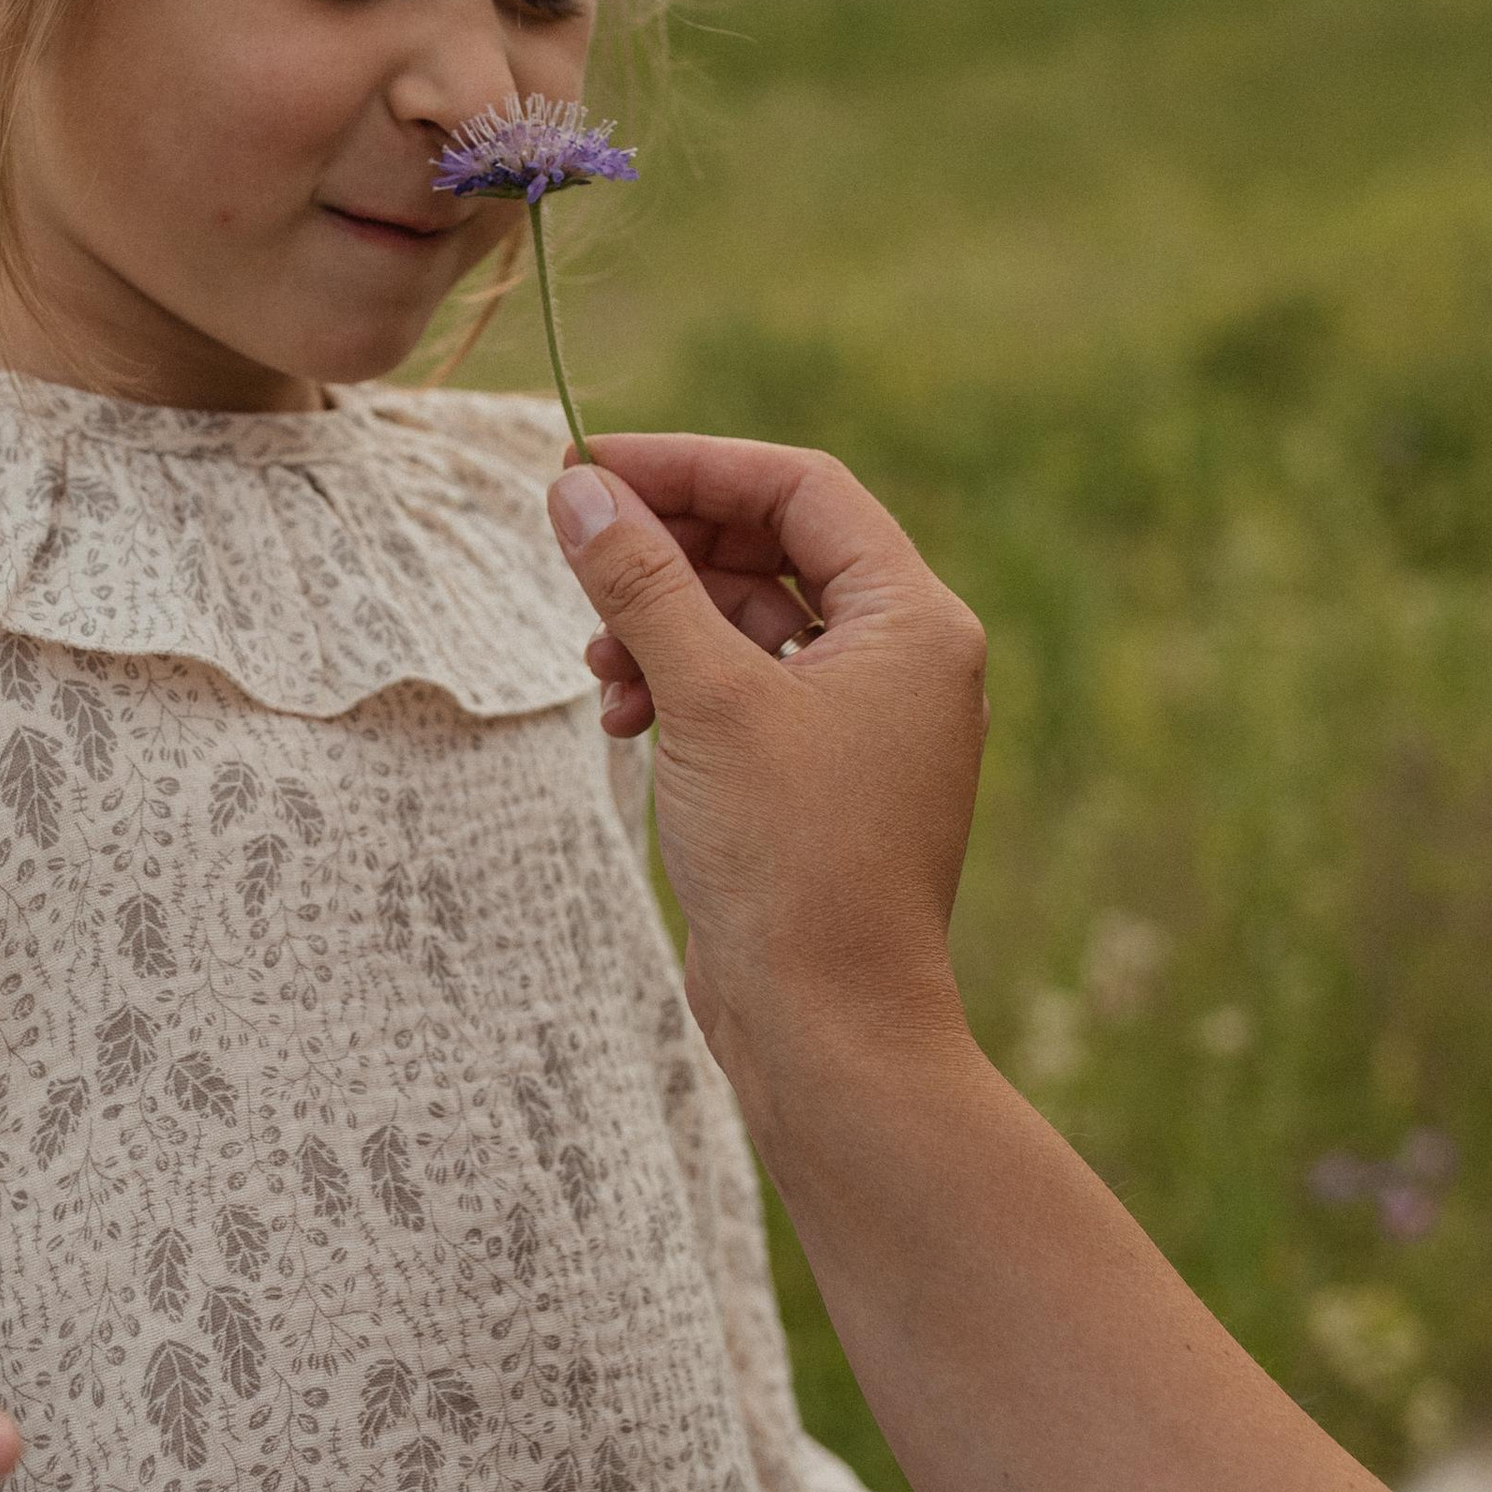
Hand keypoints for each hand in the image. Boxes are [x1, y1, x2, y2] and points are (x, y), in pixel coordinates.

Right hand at [545, 436, 989, 1128]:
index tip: (591, 468)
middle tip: (576, 553)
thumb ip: (642, 583)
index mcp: (915, 621)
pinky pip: (747, 690)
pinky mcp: (822, 775)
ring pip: (751, 622)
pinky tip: (624, 719)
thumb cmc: (791, 860)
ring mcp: (867, 720)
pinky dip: (681, 687)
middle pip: (774, 548)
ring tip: (597, 665)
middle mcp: (906, 659)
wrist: (829, 1026)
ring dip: (663, 625)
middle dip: (670, 551)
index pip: (802, 490)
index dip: (694, 466)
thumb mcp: (704, 699)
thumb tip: (579, 490)